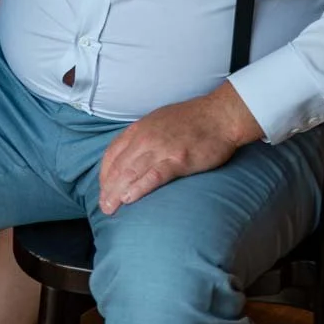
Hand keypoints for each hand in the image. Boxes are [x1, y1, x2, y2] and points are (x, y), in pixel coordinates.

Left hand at [98, 83, 261, 216]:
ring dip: (117, 192)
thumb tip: (130, 156)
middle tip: (104, 206)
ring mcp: (162, 148)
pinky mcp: (179, 159)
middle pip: (119, 166)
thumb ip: (143, 136)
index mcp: (140, 128)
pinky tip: (129, 198)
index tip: (103, 189)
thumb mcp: (159, 120)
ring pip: (132, 172)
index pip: (113, 153)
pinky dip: (140, 187)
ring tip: (110, 208)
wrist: (220, 115)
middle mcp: (146, 137)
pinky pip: (155, 175)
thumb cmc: (192, 119)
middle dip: (108, 188)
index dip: (105, 173)